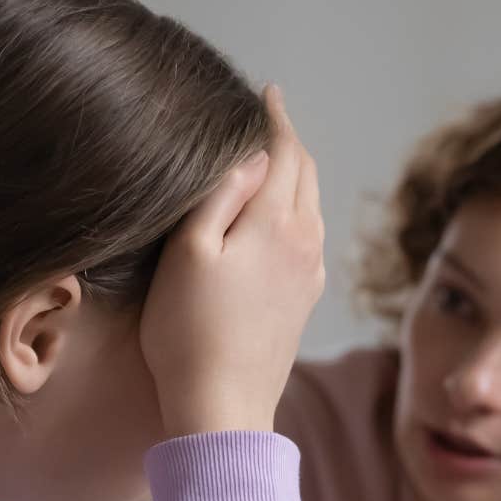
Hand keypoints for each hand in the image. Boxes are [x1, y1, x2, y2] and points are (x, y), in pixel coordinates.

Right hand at [140, 84, 324, 436]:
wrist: (222, 408)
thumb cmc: (189, 333)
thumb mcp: (188, 254)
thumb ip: (219, 198)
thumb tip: (253, 159)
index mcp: (276, 223)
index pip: (285, 152)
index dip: (276, 117)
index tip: (268, 92)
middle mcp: (305, 243)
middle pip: (306, 175)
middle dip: (289, 142)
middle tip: (269, 119)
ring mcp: (310, 275)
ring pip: (312, 206)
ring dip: (296, 176)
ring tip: (273, 162)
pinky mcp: (304, 303)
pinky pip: (310, 237)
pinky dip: (298, 210)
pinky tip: (280, 219)